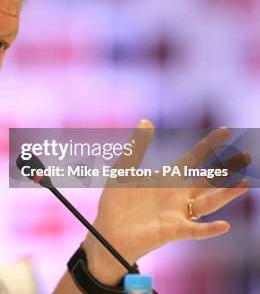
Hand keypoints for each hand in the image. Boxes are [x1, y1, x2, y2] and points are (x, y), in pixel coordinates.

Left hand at [83, 120, 250, 284]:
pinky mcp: (171, 231)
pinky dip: (208, 229)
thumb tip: (146, 120)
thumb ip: (136, 147)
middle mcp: (177, 195)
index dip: (208, 145)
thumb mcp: (123, 170)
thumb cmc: (116, 202)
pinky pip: (194, 231)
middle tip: (246, 156)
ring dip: (225, 195)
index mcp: (167, 179)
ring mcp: (177, 213)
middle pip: (208, 180)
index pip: (193, 159)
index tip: (224, 130)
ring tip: (244, 184)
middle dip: (227, 169)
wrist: (106, 231)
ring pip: (208, 203)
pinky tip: (224, 225)